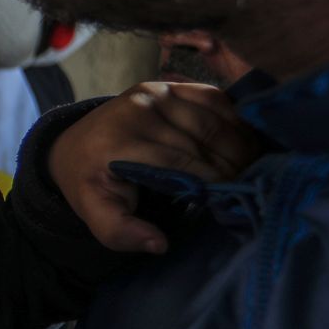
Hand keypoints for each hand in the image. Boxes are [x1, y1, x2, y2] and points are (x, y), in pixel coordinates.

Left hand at [49, 81, 263, 252]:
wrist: (73, 146)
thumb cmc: (91, 183)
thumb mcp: (94, 213)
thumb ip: (121, 233)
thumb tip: (159, 244)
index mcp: (119, 140)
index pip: (181, 162)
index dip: (212, 182)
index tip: (232, 201)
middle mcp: (138, 109)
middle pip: (203, 140)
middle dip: (232, 166)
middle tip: (252, 187)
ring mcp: (155, 92)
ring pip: (214, 119)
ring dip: (241, 144)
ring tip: (255, 168)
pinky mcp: (168, 85)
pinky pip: (213, 98)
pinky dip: (235, 119)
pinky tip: (246, 141)